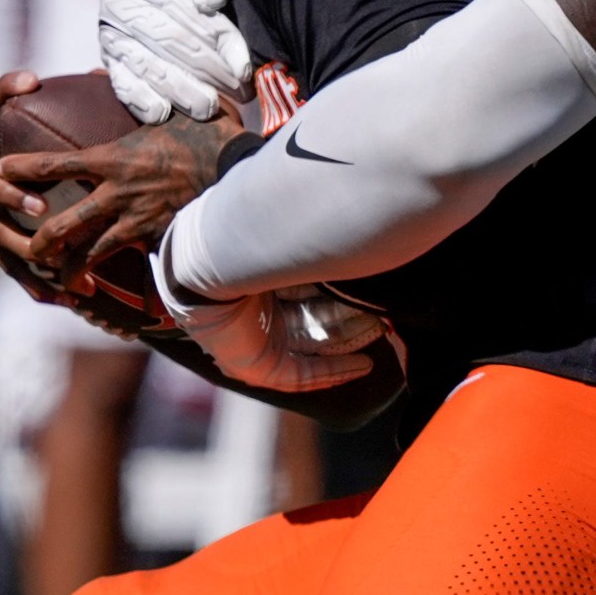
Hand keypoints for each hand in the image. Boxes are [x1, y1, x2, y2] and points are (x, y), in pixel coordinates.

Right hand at [0, 71, 75, 304]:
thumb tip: (101, 72)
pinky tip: (62, 297)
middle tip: (41, 207)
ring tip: (52, 259)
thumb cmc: (55, 145)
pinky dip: (32, 280)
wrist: (31, 184)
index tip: (32, 81)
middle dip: (10, 196)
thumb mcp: (64, 122)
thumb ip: (77, 99)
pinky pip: (6, 261)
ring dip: (20, 245)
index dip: (2, 90)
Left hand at [0, 107, 241, 283]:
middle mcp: (118, 193)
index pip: (56, 165)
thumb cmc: (210, 134)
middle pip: (65, 223)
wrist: (241, 172)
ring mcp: (137, 220)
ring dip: (70, 267)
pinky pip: (132, 262)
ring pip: (92, 251)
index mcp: (114, 158)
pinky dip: (119, 276)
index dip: (23, 169)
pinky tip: (111, 289)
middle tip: (25, 245)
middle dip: (40, 238)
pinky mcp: (159, 238)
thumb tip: (98, 70)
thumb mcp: (173, 105)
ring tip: (57, 278)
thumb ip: (135, 91)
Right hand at [100, 0, 252, 122]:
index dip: (221, 42)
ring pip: (149, 66)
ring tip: (209, 108)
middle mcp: (124, 6)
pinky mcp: (110, 59)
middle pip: (172, 44)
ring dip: (181, 91)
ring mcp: (114, 35)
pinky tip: (161, 113)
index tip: (243, 68)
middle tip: (239, 94)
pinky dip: (139, 99)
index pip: (190, 15)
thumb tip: (209, 0)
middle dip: (210, 72)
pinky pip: (121, 81)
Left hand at [157, 263, 382, 391]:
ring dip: (348, 342)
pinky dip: (333, 370)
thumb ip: (317, 243)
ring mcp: (256, 341)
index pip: (307, 291)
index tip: (370, 292)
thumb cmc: (248, 243)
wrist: (213, 263)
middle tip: (382, 315)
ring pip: (313, 344)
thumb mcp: (290, 244)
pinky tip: (363, 364)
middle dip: (350, 319)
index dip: (339, 293)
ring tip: (380, 334)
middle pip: (313, 319)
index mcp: (260, 279)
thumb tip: (352, 220)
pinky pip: (301, 375)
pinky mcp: (258, 367)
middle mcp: (258, 312)